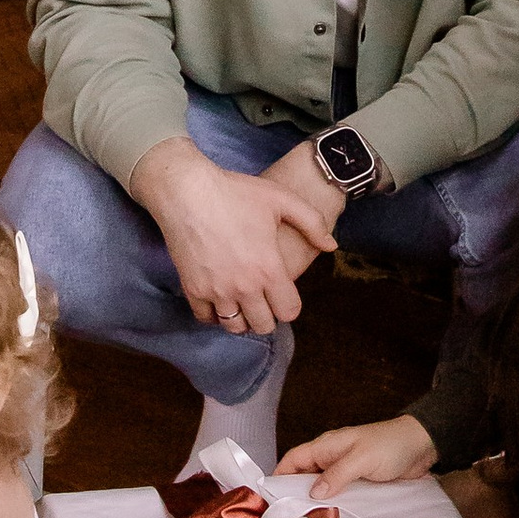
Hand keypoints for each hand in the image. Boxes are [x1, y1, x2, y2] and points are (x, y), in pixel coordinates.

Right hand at [133, 138, 334, 339]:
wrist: (187, 190)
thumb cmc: (235, 192)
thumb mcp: (280, 199)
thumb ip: (312, 222)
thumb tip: (332, 245)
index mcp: (268, 269)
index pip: (288, 311)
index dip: (289, 304)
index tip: (283, 292)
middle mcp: (244, 287)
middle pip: (263, 325)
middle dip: (268, 315)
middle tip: (264, 299)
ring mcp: (216, 291)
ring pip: (235, 327)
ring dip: (242, 318)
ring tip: (243, 302)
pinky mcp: (193, 288)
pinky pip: (206, 318)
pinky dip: (214, 314)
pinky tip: (219, 299)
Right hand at [278, 413, 437, 489]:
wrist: (422, 445)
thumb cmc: (391, 446)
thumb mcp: (361, 459)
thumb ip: (337, 474)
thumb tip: (312, 493)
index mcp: (327, 446)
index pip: (293, 460)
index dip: (279, 476)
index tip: (270, 498)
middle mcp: (332, 457)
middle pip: (304, 476)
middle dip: (294, 494)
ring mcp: (345, 470)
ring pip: (321, 487)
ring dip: (314, 502)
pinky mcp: (359, 482)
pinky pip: (339, 494)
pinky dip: (333, 505)